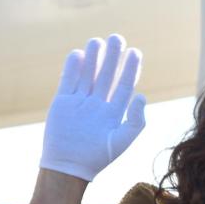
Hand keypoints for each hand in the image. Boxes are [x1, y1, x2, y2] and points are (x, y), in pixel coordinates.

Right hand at [39, 34, 145, 181]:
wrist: (68, 166)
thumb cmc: (97, 157)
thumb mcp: (121, 141)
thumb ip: (135, 120)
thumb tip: (141, 96)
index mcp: (113, 113)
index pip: (123, 85)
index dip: (130, 69)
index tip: (135, 52)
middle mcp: (97, 105)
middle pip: (106, 75)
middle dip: (112, 57)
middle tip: (116, 38)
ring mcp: (80, 102)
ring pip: (87, 75)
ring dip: (93, 58)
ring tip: (97, 41)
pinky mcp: (63, 102)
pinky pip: (68, 81)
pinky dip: (72, 68)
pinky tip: (78, 54)